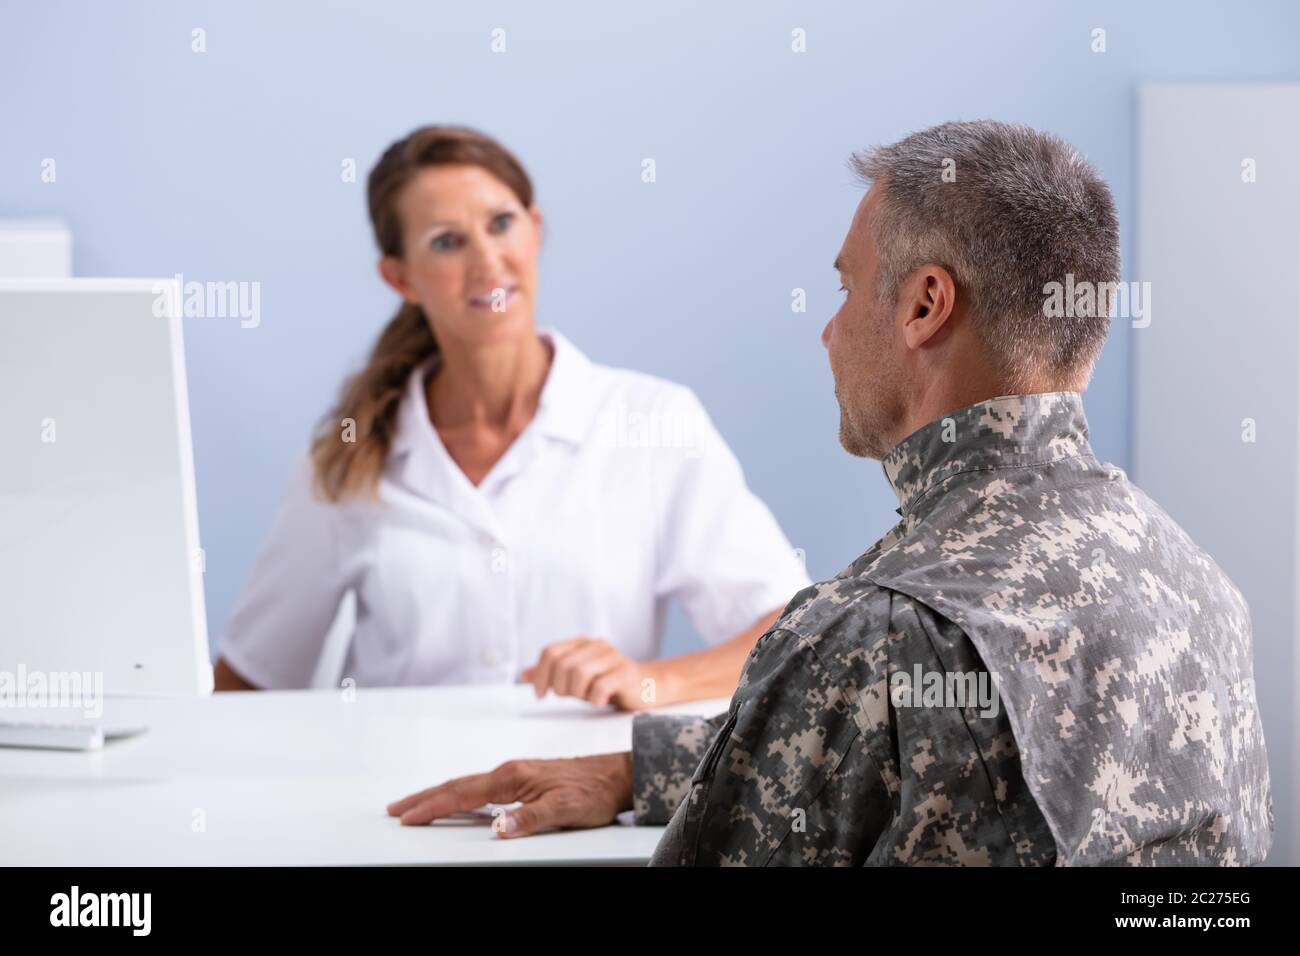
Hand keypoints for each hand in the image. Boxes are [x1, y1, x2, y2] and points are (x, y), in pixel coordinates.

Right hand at [386, 752, 633, 837]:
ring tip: (417, 803)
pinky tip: (459, 800)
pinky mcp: (523, 778)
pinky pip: (481, 786)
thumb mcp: (564, 809)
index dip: (432, 806)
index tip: (407, 816)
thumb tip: (498, 829)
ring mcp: (515, 773)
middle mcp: (510, 771)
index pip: (463, 793)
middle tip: (396, 809)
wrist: (616, 775)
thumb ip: (529, 818)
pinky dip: (460, 793)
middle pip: (457, 785)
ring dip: (439, 794)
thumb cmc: (593, 791)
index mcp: (512, 776)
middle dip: (425, 797)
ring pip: (468, 784)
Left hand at [522, 637, 657, 710]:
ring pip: (579, 673)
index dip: (540, 675)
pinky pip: (599, 687)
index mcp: (582, 643)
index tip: (541, 695)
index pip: (549, 653)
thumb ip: (552, 675)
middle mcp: (596, 645)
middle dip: (559, 687)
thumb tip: (525, 674)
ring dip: (576, 692)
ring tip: (584, 697)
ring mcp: (613, 657)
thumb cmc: (608, 683)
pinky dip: (594, 699)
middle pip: (562, 664)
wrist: (648, 687)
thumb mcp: (576, 680)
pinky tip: (600, 702)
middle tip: (568, 697)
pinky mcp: (626, 673)